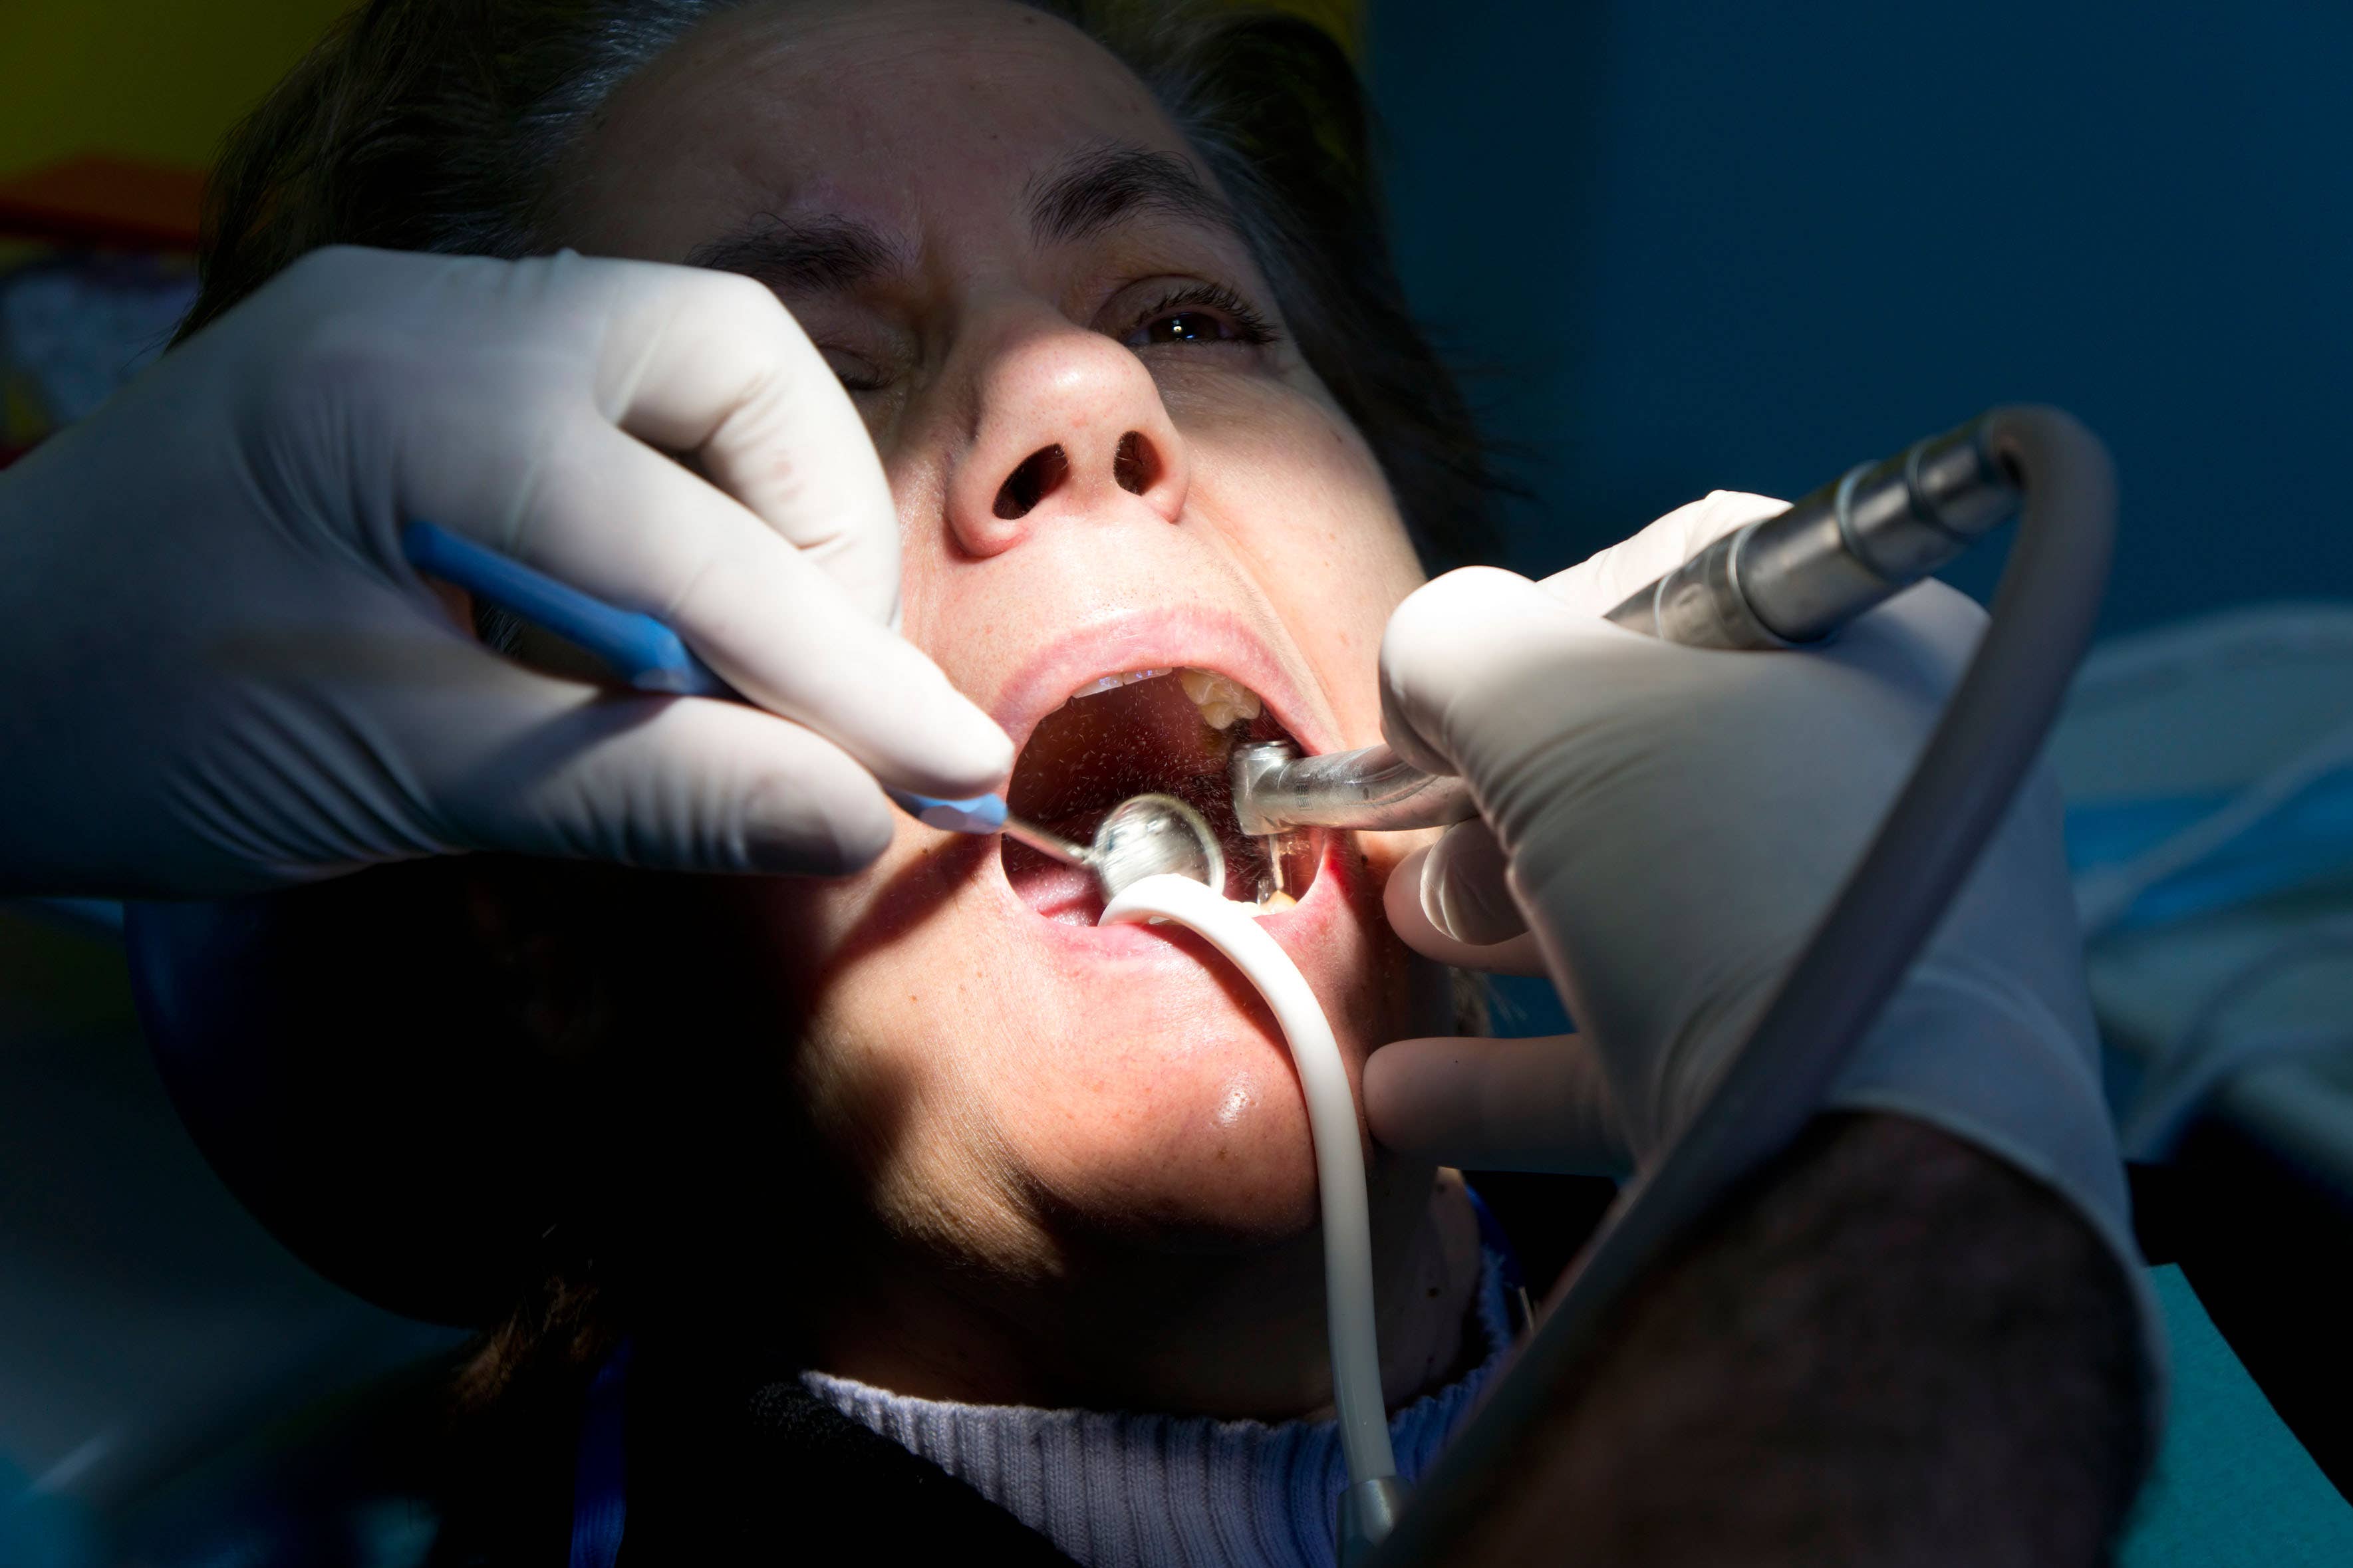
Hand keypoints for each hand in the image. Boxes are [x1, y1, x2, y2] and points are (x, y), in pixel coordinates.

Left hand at [0, 246, 1008, 896]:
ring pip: (688, 363)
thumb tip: (850, 823)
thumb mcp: (395, 778)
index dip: (844, 673)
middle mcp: (433, 315)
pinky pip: (614, 400)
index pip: (696, 543)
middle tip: (808, 687)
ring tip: (731, 664)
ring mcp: (422, 320)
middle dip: (813, 526)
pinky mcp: (417, 364)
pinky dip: (671, 506)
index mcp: (416, 404)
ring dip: (752, 511)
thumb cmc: (140, 733)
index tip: (956, 768)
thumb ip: (636, 791)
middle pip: (732, 359)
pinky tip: (637, 621)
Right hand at [1364, 494, 2130, 1263]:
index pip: (1681, 585)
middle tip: (1423, 821)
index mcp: (1878, 656)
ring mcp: (1843, 948)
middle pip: (1642, 757)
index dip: (1541, 620)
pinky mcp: (1796, 1087)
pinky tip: (1407, 1086)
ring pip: (1636, 908)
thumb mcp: (1559, 705)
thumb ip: (1456, 646)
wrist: (1874, 1155)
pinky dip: (1509, 1066)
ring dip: (1495, 914)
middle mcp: (1880, 794)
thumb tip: (1419, 679)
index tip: (1451, 693)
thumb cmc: (1737, 879)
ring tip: (1415, 926)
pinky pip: (1630, 1053)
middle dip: (1500, 787)